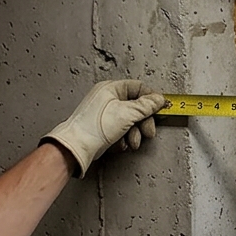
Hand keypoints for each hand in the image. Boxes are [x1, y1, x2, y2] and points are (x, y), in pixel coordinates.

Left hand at [42, 80, 166, 177]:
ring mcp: (106, 113)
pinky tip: (121, 143)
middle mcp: (108, 99)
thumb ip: (147, 106)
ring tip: (132, 141)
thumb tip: (159, 99)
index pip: (139, 88)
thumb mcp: (127, 113)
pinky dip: (124, 138)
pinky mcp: (104, 127)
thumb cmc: (93, 128)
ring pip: (131, 121)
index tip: (159, 110)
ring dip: (135, 133)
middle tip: (148, 131)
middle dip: (143, 122)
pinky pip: (122, 130)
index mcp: (111, 88)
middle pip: (137, 107)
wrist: (76, 147)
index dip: (151, 99)